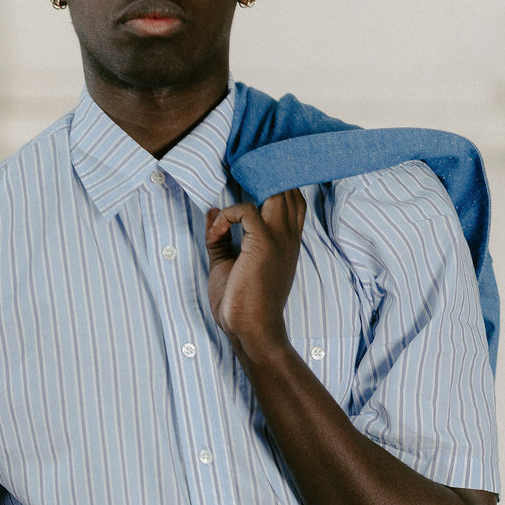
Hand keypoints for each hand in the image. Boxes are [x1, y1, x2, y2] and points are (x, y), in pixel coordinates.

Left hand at [205, 188, 305, 361]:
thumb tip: (212, 210)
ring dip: (248, 187)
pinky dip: (226, 216)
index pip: (292, 196)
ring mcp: (279, 238)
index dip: (271, 182)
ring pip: (275, 189)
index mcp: (286, 240)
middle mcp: (288, 235)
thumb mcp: (227, 263)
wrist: (251, 330)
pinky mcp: (264, 244)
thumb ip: (220, 237)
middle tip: (233, 183)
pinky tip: (216, 234)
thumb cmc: (241, 303)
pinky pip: (245, 211)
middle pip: (287, 185)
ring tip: (228, 206)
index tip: (242, 183)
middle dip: (261, 174)